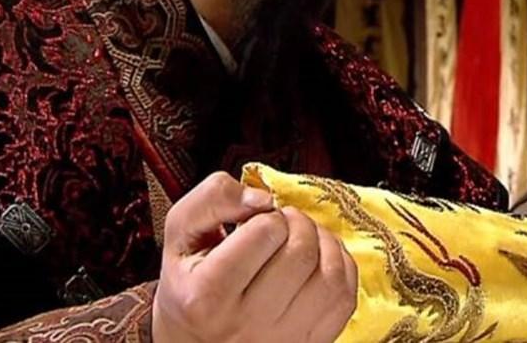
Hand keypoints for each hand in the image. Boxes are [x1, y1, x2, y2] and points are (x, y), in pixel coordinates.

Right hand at [151, 172, 358, 342]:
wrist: (197, 339)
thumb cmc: (191, 281)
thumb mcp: (181, 234)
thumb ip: (213, 198)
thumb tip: (262, 198)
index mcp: (206, 296)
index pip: (265, 231)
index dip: (267, 215)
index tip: (255, 223)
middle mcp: (246, 324)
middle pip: (301, 252)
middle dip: (297, 223)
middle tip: (282, 226)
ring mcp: (282, 339)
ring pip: (330, 275)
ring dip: (323, 242)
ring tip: (302, 239)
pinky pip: (345, 298)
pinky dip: (340, 268)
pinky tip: (319, 261)